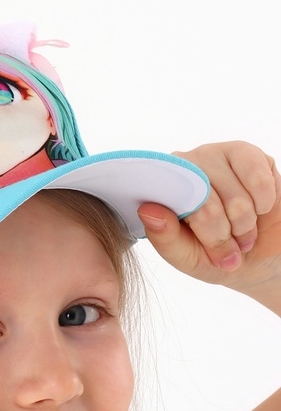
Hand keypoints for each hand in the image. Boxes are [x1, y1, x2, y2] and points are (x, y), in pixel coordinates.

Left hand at [137, 141, 280, 310]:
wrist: (256, 256)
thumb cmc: (212, 255)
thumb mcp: (185, 257)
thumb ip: (164, 237)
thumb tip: (147, 210)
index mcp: (162, 191)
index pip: (175, 206)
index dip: (203, 234)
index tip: (210, 249)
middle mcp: (184, 167)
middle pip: (207, 204)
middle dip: (224, 235)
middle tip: (230, 245)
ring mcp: (215, 156)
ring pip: (235, 198)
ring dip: (245, 223)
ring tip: (242, 231)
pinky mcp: (247, 153)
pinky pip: (260, 181)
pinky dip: (264, 204)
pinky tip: (260, 209)